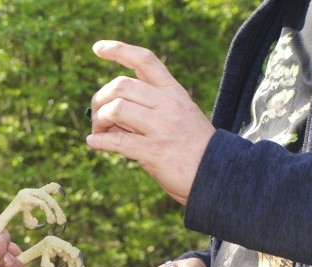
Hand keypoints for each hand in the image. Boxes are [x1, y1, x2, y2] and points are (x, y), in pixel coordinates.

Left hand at [87, 40, 215, 204]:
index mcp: (173, 92)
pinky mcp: (153, 151)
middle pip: (121, 85)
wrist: (217, 174)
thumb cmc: (192, 147)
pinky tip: (94, 144)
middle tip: (97, 116)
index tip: (97, 49)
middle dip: (100, 99)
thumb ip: (149, 107)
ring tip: (98, 133)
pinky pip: (117, 141)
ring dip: (99, 121)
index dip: (119, 50)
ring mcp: (161, 127)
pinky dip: (99, 142)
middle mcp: (167, 105)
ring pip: (116, 109)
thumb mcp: (179, 115)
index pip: (145, 60)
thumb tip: (109, 109)